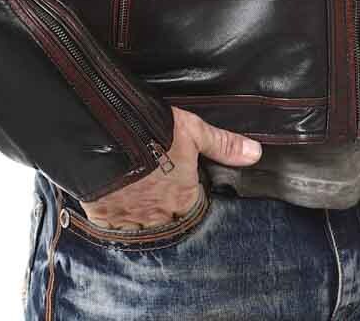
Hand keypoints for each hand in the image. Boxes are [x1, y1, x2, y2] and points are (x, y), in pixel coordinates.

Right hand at [80, 105, 261, 229]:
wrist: (106, 134)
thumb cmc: (152, 131)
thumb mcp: (193, 131)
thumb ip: (223, 145)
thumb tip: (255, 153)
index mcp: (182, 198)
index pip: (191, 209)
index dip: (186, 197)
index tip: (179, 186)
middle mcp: (159, 216)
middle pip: (165, 222)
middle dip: (163, 211)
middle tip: (155, 190)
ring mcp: (130, 219)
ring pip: (139, 228)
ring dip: (139, 218)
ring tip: (135, 198)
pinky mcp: (104, 217)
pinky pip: (113, 228)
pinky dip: (114, 220)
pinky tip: (113, 205)